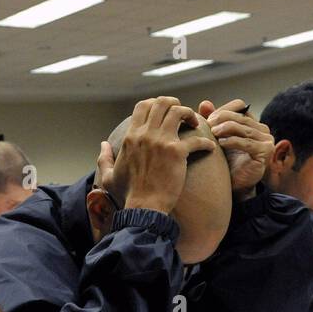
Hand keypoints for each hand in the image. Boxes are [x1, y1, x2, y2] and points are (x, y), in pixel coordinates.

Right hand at [109, 97, 217, 214]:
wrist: (144, 208)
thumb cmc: (128, 195)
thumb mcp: (109, 177)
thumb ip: (104, 159)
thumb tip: (103, 145)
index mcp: (131, 137)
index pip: (143, 106)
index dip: (155, 104)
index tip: (163, 113)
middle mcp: (146, 134)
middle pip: (162, 103)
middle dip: (175, 104)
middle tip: (182, 115)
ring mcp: (162, 142)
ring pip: (179, 112)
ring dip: (189, 115)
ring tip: (194, 124)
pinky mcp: (177, 153)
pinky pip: (196, 139)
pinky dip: (206, 142)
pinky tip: (209, 148)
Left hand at [197, 99, 272, 196]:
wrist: (235, 187)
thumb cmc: (227, 163)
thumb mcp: (218, 138)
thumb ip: (213, 121)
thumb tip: (204, 103)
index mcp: (253, 123)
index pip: (239, 106)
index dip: (223, 110)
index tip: (208, 118)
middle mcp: (263, 129)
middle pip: (241, 116)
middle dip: (222, 118)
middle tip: (208, 125)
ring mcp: (266, 140)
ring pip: (243, 128)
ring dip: (225, 129)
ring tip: (212, 133)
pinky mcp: (265, 152)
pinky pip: (246, 143)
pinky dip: (232, 141)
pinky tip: (220, 144)